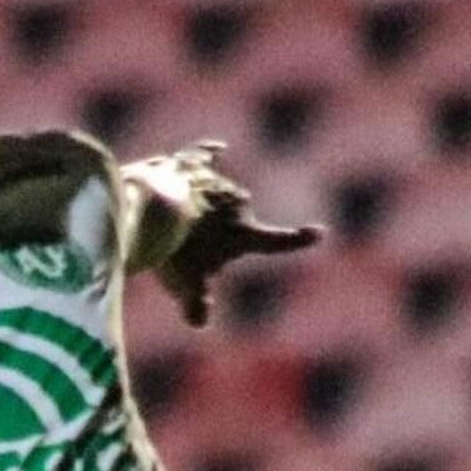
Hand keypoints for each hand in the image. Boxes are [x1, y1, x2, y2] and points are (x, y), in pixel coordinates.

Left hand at [148, 143, 322, 325]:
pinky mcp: (190, 165)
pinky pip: (205, 157)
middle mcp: (236, 203)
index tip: (319, 232)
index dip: (296, 239)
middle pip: (232, 222)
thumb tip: (199, 321)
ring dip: (198, 206)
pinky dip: (209, 154)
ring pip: (213, 195)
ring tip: (169, 222)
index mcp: (243, 233)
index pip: (275, 241)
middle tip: (184, 250)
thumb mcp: (186, 286)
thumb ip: (196, 305)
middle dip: (214, 235)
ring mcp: (214, 181)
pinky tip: (217, 149)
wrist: (151, 208)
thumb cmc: (175, 252)